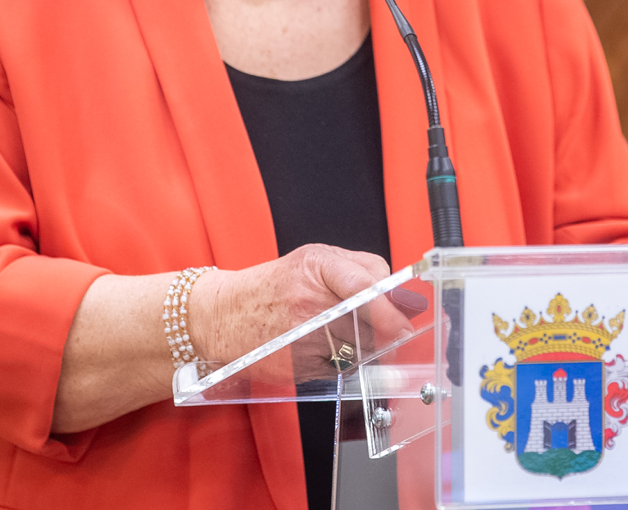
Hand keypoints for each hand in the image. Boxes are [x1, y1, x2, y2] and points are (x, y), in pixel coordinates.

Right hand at [187, 244, 408, 371]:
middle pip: (367, 321)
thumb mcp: (314, 260)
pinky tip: (325, 349)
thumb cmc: (272, 286)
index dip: (389, 307)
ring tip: (345, 335)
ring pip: (357, 348)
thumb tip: (405, 297)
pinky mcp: (297, 365)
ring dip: (366, 347)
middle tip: (393, 331)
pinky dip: (343, 361)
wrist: (222, 315)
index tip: (406, 322)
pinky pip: (339, 367)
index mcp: (316, 264)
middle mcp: (308, 299)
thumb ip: (362, 271)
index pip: (363, 286)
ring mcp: (301, 335)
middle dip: (385, 329)